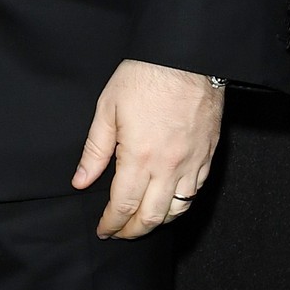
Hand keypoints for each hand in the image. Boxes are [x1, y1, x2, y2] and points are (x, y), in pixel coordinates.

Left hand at [73, 59, 223, 239]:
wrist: (186, 56)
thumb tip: (81, 181)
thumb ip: (95, 151)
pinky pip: (196, 191)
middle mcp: (169, 166)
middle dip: (132, 231)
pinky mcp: (208, 154)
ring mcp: (192, 162)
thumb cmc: (145, 76)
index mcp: (140, 157)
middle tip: (119, 233)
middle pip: (151, 217)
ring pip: (178, 210)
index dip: (111, 224)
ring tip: (142, 222)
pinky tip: (169, 202)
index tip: (103, 230)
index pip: (124, 206)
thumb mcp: (107, 109)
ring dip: (158, 222)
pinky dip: (181, 204)